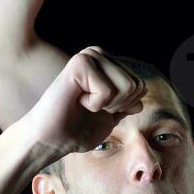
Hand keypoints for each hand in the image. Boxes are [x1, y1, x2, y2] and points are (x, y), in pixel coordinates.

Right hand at [16, 47, 144, 156]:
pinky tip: (76, 100)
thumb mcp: (111, 115)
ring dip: (107, 104)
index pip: (141, 86)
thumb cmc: (77, 129)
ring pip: (127, 86)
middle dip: (117, 105)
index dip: (124, 106)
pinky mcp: (79, 63)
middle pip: (136, 85)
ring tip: (83, 102)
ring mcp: (88, 56)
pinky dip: (95, 103)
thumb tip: (142, 92)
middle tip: (90, 106)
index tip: (99, 109)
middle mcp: (97, 54)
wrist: (52, 140)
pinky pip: (108, 91)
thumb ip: (127, 102)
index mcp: (106, 62)